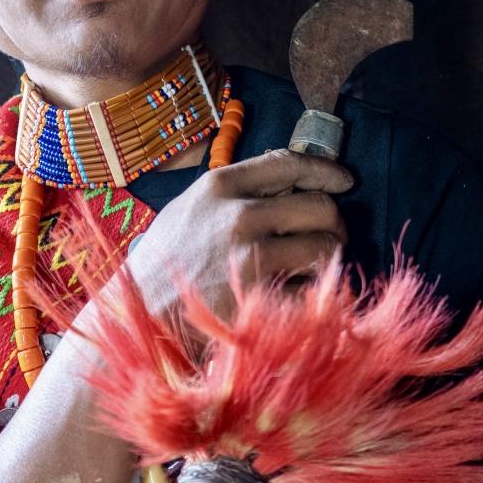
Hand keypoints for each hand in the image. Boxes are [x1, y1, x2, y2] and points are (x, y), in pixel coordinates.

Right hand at [125, 148, 352, 323]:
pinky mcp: (263, 298)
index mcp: (220, 187)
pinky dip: (314, 294)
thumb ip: (233, 193)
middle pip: (321, 207)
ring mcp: (253, 257)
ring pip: (326, 247)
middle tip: (327, 237)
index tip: (344, 180)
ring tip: (311, 269)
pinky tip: (295, 297)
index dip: (326, 170)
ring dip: (327, 260)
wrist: (138, 318)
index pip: (290, 164)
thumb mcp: (188, 210)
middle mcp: (240, 215)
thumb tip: (286, 183)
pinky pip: (315, 288)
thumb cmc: (161, 265)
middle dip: (332, 224)